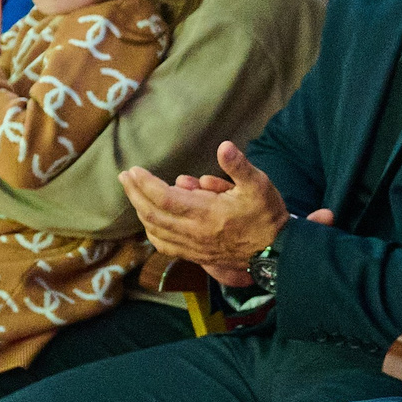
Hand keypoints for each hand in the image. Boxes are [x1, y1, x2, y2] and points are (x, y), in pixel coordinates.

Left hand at [120, 142, 293, 269]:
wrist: (276, 251)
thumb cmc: (267, 215)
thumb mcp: (259, 184)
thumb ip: (238, 166)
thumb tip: (224, 146)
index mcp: (206, 213)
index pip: (164, 198)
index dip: (145, 184)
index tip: (134, 170)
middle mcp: (194, 232)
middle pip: (152, 213)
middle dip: (135, 194)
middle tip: (125, 177)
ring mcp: (193, 246)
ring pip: (155, 230)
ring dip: (140, 211)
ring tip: (134, 194)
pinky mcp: (196, 255)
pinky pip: (164, 245)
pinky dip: (151, 231)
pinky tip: (149, 221)